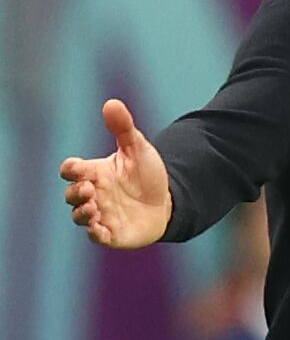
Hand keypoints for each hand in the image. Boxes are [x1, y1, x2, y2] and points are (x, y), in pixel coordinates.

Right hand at [60, 99, 171, 248]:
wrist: (168, 201)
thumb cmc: (147, 173)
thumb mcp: (137, 148)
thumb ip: (123, 128)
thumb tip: (111, 102)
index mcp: (95, 172)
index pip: (71, 170)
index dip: (70, 169)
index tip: (78, 168)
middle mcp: (93, 194)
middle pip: (71, 194)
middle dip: (75, 192)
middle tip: (91, 188)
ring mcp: (100, 215)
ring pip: (79, 216)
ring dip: (82, 212)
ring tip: (93, 206)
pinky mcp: (111, 233)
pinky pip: (96, 236)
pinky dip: (94, 233)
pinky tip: (100, 228)